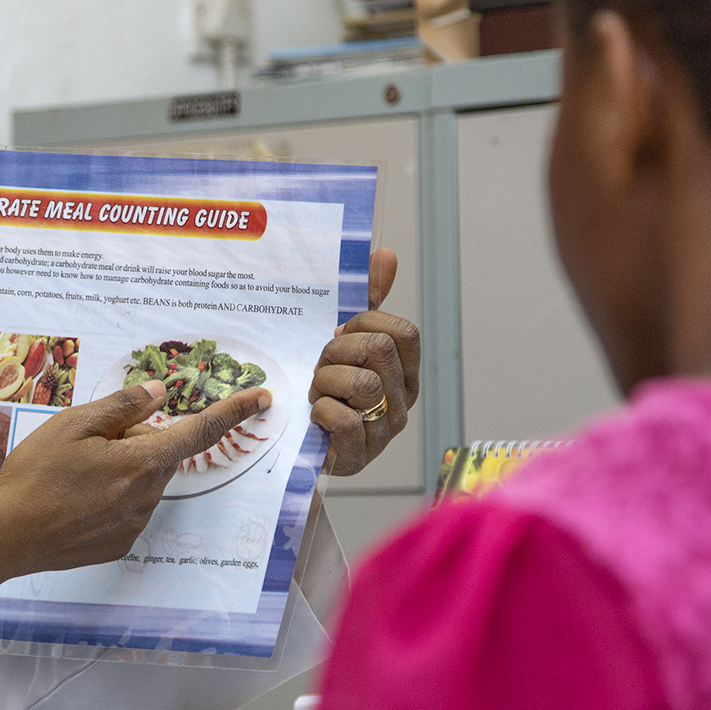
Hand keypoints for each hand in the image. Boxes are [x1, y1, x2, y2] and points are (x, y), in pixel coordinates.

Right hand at [0, 379, 271, 605]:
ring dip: (121, 469)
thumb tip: (160, 392)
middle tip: (88, 442)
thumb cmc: (35, 475)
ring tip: (72, 474)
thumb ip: (123, 407)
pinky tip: (74, 500)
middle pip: (159, 453)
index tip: (263, 399)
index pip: (199, 431)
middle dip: (136, 440)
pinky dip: (110, 496)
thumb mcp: (74, 425)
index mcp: (142, 461)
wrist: (6, 537)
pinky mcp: (120, 543)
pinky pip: (128, 508)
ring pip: (144, 481)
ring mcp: (136, 523)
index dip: (233, 412)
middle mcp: (148, 495)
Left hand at [311, 248, 419, 475]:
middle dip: (338, 351)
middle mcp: (403, 400)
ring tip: (318, 392)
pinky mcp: (359, 454)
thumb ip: (367, 302)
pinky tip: (317, 415)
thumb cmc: (329, 391)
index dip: (366, 325)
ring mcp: (384, 430)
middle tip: (323, 366)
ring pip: (362, 384)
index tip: (342, 335)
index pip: (403, 332)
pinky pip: (344, 420)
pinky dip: (322, 412)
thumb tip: (386, 255)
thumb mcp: (345, 343)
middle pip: (379, 350)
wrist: (305, 448)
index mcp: (405, 371)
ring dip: (326, 382)